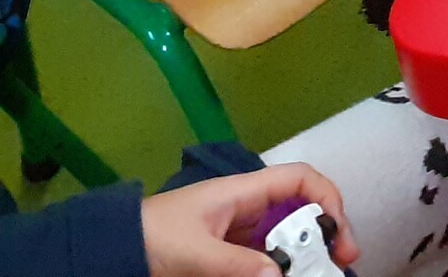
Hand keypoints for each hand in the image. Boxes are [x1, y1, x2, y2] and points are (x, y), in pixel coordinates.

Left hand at [142, 164, 358, 276]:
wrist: (107, 250)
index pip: (300, 179)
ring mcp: (237, 232)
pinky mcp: (226, 254)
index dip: (326, 197)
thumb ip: (236, 265)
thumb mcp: (193, 253)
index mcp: (243, 191)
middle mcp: (247, 208)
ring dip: (303, 257)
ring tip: (316, 273)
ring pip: (284, 240)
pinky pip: (263, 260)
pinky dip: (277, 270)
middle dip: (324, 234)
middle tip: (340, 262)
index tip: (336, 231)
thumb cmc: (151, 238)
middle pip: (300, 212)